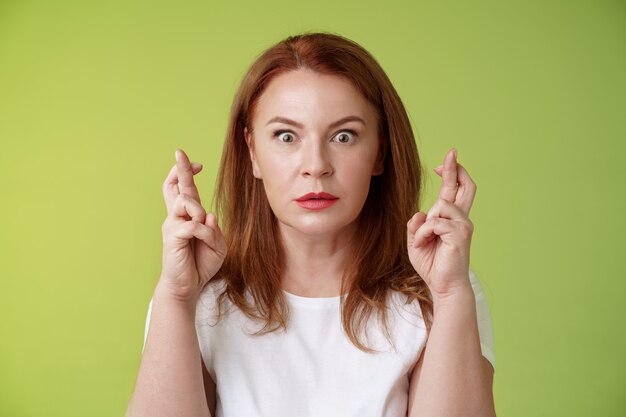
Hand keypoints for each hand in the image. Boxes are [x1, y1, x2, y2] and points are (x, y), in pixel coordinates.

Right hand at [159, 148, 226, 302]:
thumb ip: (215, 229)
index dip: (187, 174)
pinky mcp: (172, 236)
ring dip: (200, 212)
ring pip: (187, 202)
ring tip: (204, 231)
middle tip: (179, 152)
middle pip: (176, 186)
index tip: (197, 163)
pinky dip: (204, 233)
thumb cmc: (201, 264)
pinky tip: (203, 242)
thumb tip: (208, 216)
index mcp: (187, 216)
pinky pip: (193, 225)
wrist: (188, 286)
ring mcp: (172, 225)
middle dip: (180, 168)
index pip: (183, 189)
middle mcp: (177, 217)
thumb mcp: (218, 245)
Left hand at [406, 148, 476, 300]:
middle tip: (452, 152)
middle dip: (457, 168)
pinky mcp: (461, 234)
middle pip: (466, 186)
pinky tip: (425, 244)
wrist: (443, 286)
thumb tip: (420, 213)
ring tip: (424, 241)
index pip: (455, 190)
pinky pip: (434, 223)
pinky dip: (423, 234)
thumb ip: (416, 225)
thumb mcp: (416, 242)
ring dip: (424, 224)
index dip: (451, 173)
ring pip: (441, 205)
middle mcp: (461, 219)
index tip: (443, 163)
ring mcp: (463, 225)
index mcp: (451, 219)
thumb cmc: (432, 265)